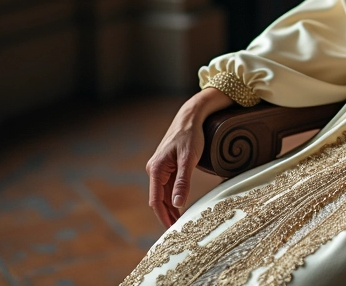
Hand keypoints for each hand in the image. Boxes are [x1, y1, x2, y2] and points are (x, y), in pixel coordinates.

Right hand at [146, 88, 232, 227]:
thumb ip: (183, 181)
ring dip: (171, 207)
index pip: (156, 200)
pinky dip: (173, 197)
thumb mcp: (189, 159)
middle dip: (167, 214)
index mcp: (156, 169)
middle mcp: (155, 170)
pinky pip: (168, 186)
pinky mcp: (167, 166)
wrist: (191, 117)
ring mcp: (160, 168)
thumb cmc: (190, 135)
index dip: (163, 216)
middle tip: (178, 229)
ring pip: (164, 193)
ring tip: (181, 221)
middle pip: (159, 199)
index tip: (172, 229)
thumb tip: (177, 204)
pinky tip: (180, 205)